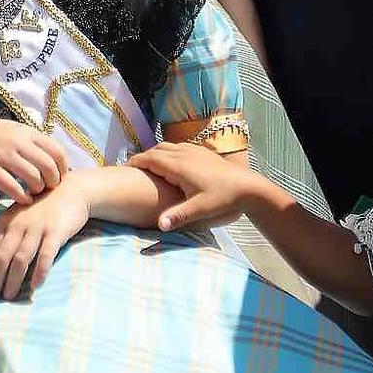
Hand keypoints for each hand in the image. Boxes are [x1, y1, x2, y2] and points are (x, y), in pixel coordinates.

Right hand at [0, 115, 66, 204]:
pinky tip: (23, 199)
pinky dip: (22, 196)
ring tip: (35, 192)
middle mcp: (17, 142)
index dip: (63, 167)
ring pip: (33, 177)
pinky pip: (12, 187)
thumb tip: (54, 156)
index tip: (60, 176)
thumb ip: (32, 141)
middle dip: (53, 181)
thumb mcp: (13, 130)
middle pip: (48, 166)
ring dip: (38, 189)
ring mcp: (2, 155)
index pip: (57, 151)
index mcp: (26, 132)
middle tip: (50, 188)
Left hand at [0, 185, 88, 299]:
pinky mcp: (56, 232)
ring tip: (9, 297)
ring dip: (13, 281)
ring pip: (21, 259)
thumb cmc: (43, 205)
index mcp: (7, 220)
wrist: (72, 190)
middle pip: (2, 257)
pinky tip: (35, 286)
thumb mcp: (20, 213)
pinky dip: (39, 272)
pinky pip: (45, 256)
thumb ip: (5, 231)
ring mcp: (37, 228)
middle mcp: (19, 224)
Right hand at [133, 141, 262, 231]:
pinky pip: (178, 146)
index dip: (136, 162)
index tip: (124, 168)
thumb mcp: (200, 209)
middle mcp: (185, 154)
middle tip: (131, 168)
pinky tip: (170, 162)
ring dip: (155, 153)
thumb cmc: (224, 198)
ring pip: (168, 146)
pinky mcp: (203, 152)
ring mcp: (195, 151)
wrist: (248, 186)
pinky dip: (167, 152)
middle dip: (142, 157)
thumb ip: (179, 216)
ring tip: (147, 165)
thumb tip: (160, 226)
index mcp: (180, 166)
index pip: (151, 159)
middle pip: (156, 150)